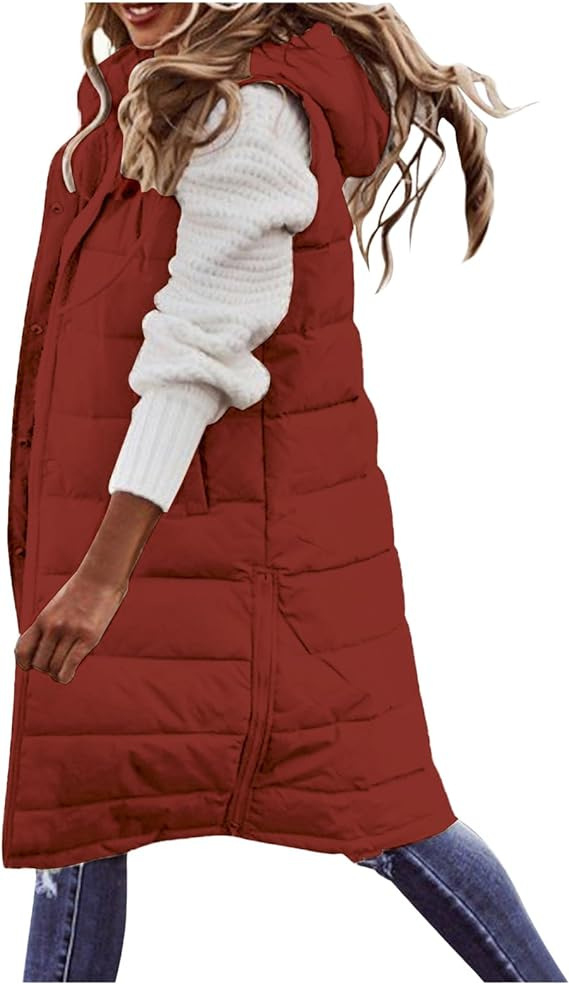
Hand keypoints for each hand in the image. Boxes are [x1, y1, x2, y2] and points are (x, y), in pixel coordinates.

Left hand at [14, 568, 127, 684]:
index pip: (22, 650)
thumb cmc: (81, 592)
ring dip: (57, 672)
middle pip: (39, 664)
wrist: (101, 577)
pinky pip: (69, 667)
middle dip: (46, 668)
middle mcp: (53, 627)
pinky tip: (69, 673)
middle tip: (56, 662)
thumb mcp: (57, 607)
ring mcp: (70, 633)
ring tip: (65, 666)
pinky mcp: (88, 638)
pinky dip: (66, 675)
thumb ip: (49, 626)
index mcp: (43, 618)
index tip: (33, 663)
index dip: (25, 663)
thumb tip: (44, 648)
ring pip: (54, 668)